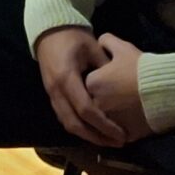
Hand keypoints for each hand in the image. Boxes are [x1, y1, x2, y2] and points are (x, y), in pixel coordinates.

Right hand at [34, 27, 124, 146]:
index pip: (85, 109)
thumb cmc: (73, 37)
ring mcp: (51, 95)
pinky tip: (95, 131)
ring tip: (109, 141)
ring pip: (68, 124)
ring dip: (88, 136)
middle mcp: (56, 91)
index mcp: (66, 78)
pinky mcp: (52, 97)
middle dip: (97, 137)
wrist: (49, 31)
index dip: (103, 125)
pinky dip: (80, 128)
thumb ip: (107, 67)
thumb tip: (125, 87)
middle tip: (118, 142)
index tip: (121, 134)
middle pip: (75, 124)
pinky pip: (65, 118)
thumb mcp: (93, 47)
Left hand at [82, 33, 153, 144]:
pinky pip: (117, 136)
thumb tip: (100, 42)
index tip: (108, 82)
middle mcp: (95, 104)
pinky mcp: (124, 135)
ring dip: (108, 122)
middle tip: (114, 100)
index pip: (87, 85)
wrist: (165, 89)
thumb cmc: (141, 67)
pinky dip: (120, 132)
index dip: (98, 84)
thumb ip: (106, 41)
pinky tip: (128, 126)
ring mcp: (109, 122)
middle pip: (93, 105)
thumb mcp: (123, 48)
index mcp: (91, 84)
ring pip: (103, 124)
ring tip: (120, 117)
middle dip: (100, 104)